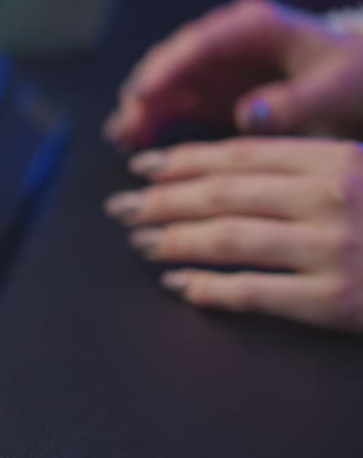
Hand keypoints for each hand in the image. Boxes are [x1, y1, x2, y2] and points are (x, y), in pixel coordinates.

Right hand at [103, 0, 362, 150]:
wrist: (359, 88)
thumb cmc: (353, 81)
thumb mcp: (335, 91)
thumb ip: (294, 102)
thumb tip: (247, 115)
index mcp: (255, 27)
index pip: (201, 43)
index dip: (168, 68)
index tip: (142, 93)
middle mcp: (225, 42)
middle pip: (172, 62)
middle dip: (145, 93)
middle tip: (127, 125)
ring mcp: (213, 68)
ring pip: (163, 84)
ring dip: (140, 110)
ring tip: (121, 138)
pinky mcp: (207, 93)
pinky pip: (170, 104)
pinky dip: (150, 121)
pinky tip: (132, 141)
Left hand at [104, 137, 362, 332]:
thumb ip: (309, 167)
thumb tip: (230, 166)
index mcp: (336, 160)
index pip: (240, 156)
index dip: (182, 161)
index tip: (142, 167)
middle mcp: (330, 198)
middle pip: (223, 194)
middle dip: (161, 200)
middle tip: (121, 207)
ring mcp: (333, 250)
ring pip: (228, 239)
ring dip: (173, 240)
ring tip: (139, 242)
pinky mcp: (336, 301)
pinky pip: (252, 291)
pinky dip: (206, 287)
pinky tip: (177, 284)